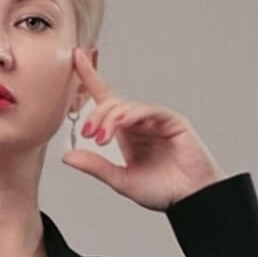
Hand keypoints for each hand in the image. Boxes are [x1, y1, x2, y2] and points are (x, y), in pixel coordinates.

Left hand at [60, 45, 224, 211]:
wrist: (189, 199)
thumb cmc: (161, 190)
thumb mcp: (121, 180)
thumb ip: (96, 167)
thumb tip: (67, 156)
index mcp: (126, 132)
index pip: (105, 99)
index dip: (90, 77)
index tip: (76, 57)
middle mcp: (139, 122)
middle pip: (112, 104)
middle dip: (97, 117)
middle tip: (90, 135)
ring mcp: (156, 119)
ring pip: (127, 107)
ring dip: (110, 119)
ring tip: (102, 139)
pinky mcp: (171, 120)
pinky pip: (148, 111)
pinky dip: (132, 115)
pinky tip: (121, 124)